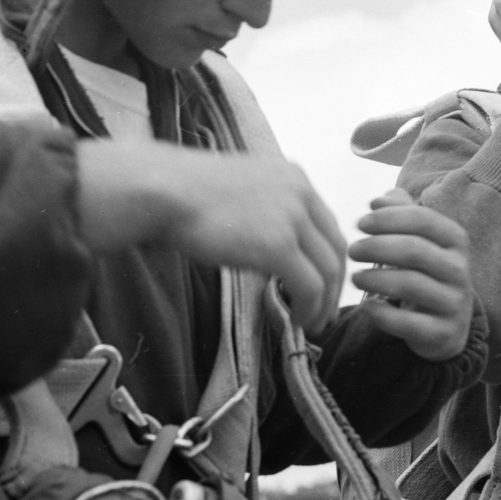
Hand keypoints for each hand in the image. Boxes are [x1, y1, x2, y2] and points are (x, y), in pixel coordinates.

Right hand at [75, 141, 346, 330]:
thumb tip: (269, 244)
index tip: (323, 283)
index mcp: (294, 177)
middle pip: (335, 248)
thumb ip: (265, 210)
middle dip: (334, 284)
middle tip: (325, 310)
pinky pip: (310, 286)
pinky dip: (310, 308)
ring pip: (328, 271)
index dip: (328, 258)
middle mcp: (302, 193)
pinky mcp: (280, 246)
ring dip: (325, 302)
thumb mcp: (241, 191)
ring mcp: (293, 219)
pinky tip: (297, 320)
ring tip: (312, 322)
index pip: (327, 224)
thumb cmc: (185, 192)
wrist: (165, 190)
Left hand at [348, 188, 474, 361]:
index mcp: (455, 241)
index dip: (389, 218)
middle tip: (352, 251)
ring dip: (375, 279)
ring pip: (412, 285)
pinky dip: (383, 314)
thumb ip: (400, 213)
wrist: (447, 325)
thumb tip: (377, 200)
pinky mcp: (443, 333)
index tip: (360, 223)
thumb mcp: (418, 239)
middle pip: (415, 250)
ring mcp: (455, 303)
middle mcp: (460, 270)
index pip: (423, 220)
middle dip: (377, 247)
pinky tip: (367, 307)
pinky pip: (409, 324)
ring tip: (354, 278)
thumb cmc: (424, 272)